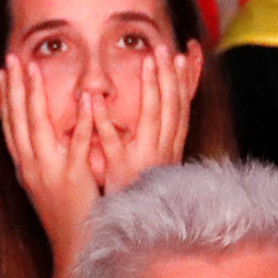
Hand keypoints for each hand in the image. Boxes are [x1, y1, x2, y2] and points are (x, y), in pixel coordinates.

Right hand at [0, 55, 98, 262]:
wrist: (75, 250)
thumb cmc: (66, 218)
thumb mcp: (45, 187)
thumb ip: (41, 161)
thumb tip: (36, 142)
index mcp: (24, 165)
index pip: (8, 123)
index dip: (1, 95)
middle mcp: (30, 165)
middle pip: (16, 118)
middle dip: (12, 86)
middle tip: (11, 57)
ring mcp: (48, 171)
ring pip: (36, 125)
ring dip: (32, 94)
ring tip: (32, 66)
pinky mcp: (72, 178)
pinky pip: (75, 144)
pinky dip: (79, 120)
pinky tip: (84, 99)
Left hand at [92, 44, 193, 193]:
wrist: (130, 230)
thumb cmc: (136, 192)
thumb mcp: (153, 162)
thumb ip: (155, 136)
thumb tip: (159, 117)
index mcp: (168, 147)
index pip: (180, 108)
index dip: (182, 81)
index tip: (180, 54)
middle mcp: (161, 150)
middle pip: (171, 106)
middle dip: (170, 75)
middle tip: (165, 47)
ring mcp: (142, 159)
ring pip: (152, 117)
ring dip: (152, 87)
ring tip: (147, 60)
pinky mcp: (120, 170)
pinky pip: (112, 141)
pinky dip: (104, 119)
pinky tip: (94, 99)